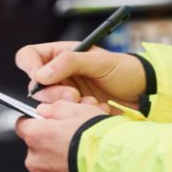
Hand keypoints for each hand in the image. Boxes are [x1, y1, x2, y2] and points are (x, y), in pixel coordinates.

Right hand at [15, 42, 146, 107]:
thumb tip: (41, 74)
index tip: (40, 78)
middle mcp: (59, 74)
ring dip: (64, 105)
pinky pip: (61, 116)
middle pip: (35, 85)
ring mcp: (64, 93)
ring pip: (46, 103)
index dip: (29, 67)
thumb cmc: (125, 70)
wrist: (143, 94)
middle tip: (73, 95)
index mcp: (61, 55)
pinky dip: (74, 115)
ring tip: (86, 102)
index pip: (29, 57)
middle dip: (52, 92)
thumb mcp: (99, 61)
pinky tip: (92, 108)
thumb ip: (69, 63)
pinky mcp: (71, 111)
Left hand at [15, 100, 107, 171]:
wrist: (117, 169)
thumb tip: (43, 111)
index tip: (46, 124)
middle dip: (51, 148)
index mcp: (37, 136)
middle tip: (74, 147)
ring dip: (59, 169)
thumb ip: (55, 109)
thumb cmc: (100, 139)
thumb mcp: (79, 111)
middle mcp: (35, 161)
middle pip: (37, 151)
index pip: (23, 125)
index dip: (37, 124)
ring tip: (83, 165)